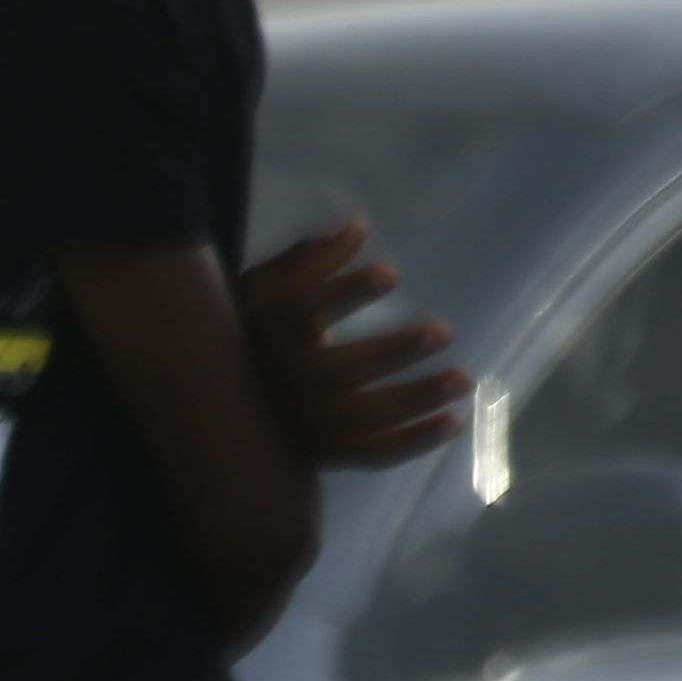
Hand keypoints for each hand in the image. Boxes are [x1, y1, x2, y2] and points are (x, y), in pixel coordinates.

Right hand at [241, 220, 470, 469]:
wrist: (218, 401)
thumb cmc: (252, 331)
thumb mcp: (264, 288)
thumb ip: (307, 260)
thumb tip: (358, 228)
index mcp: (265, 336)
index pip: (303, 315)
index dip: (346, 295)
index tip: (390, 274)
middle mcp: (282, 385)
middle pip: (339, 372)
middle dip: (392, 354)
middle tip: (443, 332)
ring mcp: (304, 424)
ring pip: (361, 417)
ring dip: (415, 399)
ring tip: (462, 379)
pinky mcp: (323, 451)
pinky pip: (370, 453)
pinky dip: (412, 442)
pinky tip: (453, 422)